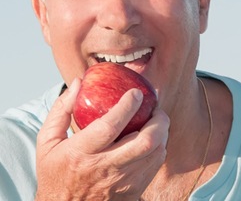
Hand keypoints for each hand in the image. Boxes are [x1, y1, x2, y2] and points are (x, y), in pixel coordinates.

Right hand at [35, 78, 169, 200]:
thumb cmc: (55, 172)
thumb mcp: (48, 140)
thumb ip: (61, 109)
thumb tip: (78, 83)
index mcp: (81, 152)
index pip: (110, 126)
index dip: (127, 106)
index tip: (136, 92)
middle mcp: (104, 168)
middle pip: (144, 142)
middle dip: (158, 120)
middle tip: (156, 107)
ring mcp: (121, 183)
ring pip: (155, 154)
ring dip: (162, 133)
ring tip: (156, 120)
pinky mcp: (131, 192)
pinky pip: (155, 167)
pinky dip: (159, 148)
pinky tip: (153, 139)